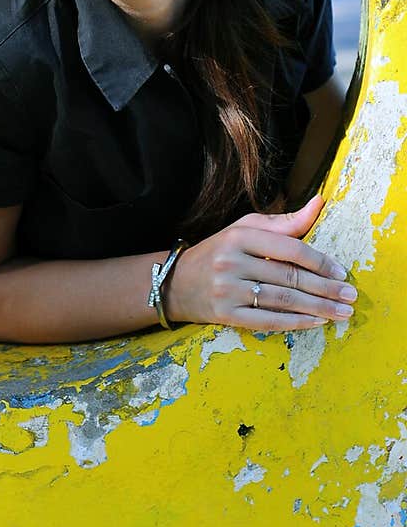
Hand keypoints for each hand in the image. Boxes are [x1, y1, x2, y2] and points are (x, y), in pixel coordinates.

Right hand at [166, 194, 356, 331]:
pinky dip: (295, 323)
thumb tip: (319, 203)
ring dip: (318, 308)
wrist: (175, 283)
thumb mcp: (245, 229)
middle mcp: (232, 263)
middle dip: (325, 288)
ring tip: (342, 312)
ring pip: (283, 300)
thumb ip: (284, 222)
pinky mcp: (225, 315)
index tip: (341, 271)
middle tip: (350, 295)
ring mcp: (227, 291)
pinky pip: (267, 321)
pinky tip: (316, 322)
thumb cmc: (218, 252)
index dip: (319, 261)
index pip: (289, 249)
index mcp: (239, 237)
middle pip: (289, 277)